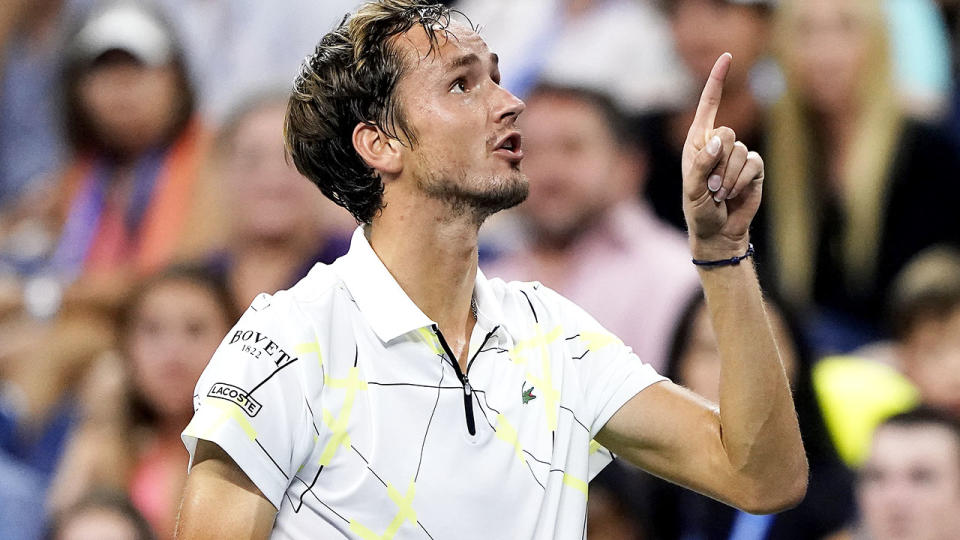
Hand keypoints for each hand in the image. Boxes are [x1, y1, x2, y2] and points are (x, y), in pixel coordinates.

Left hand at [681, 53, 764, 259]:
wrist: (718, 231)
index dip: (717, 80)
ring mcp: (737, 156)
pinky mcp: (754, 168)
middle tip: (711, 185)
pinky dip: (742, 181)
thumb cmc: (698, 211)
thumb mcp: (692, 190)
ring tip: (720, 193)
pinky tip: (733, 193)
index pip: (708, 105)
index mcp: (697, 142)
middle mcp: (718, 144)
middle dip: (718, 161)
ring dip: (729, 177)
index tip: (727, 56)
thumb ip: (702, 164)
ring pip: (740, 151)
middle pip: (728, 132)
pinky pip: (753, 164)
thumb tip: (717, 140)